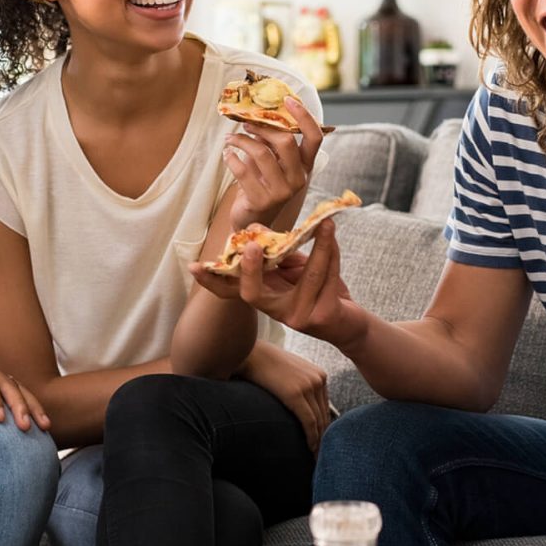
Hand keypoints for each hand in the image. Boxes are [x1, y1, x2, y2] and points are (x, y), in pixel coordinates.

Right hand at [190, 220, 367, 347]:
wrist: (351, 322)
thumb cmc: (321, 290)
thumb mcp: (296, 269)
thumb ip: (279, 254)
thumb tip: (257, 232)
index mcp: (266, 297)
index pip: (232, 293)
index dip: (212, 281)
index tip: (193, 266)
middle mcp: (276, 312)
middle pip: (252, 294)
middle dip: (251, 269)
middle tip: (252, 245)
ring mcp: (298, 317)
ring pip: (307, 277)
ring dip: (319, 246)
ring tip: (325, 223)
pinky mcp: (322, 317)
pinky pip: (327, 277)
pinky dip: (333, 252)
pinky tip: (332, 234)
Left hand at [223, 97, 324, 229]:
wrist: (253, 218)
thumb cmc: (263, 184)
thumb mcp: (273, 163)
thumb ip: (272, 143)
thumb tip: (260, 115)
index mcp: (305, 166)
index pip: (315, 137)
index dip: (304, 116)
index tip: (287, 100)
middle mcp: (298, 179)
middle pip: (286, 141)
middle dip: (262, 127)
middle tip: (245, 124)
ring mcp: (281, 192)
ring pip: (261, 152)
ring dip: (241, 140)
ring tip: (230, 138)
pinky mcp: (261, 200)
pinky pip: (242, 169)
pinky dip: (230, 157)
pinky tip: (227, 154)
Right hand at [240, 343, 330, 450]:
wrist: (248, 353)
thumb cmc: (263, 364)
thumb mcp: (287, 372)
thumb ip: (298, 386)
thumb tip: (299, 407)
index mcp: (318, 374)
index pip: (325, 407)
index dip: (324, 427)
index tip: (322, 442)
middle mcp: (318, 379)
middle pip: (324, 415)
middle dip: (323, 437)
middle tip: (321, 455)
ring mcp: (308, 385)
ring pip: (319, 421)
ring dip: (318, 441)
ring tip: (316, 457)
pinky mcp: (296, 394)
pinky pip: (309, 422)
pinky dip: (312, 438)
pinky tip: (310, 449)